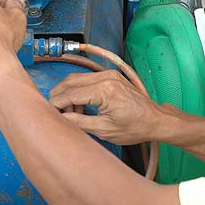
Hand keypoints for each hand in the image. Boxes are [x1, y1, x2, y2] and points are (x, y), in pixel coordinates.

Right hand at [49, 70, 174, 144]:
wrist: (154, 120)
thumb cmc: (135, 127)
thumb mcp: (104, 130)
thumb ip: (79, 123)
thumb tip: (59, 119)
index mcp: (104, 90)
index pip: (70, 94)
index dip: (56, 105)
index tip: (49, 115)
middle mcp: (106, 77)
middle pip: (69, 82)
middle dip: (59, 97)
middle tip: (57, 114)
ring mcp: (109, 74)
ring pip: (76, 79)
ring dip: (68, 94)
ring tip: (73, 114)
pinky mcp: (110, 76)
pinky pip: (87, 80)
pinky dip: (79, 91)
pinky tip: (81, 107)